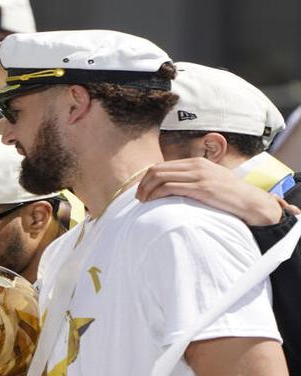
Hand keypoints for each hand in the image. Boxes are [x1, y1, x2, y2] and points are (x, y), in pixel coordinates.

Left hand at [136, 158, 283, 225]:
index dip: (147, 178)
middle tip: (138, 197)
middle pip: (157, 170)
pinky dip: (156, 193)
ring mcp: (199, 176)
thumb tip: (171, 187)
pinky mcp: (201, 188)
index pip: (162, 165)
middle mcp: (196, 165)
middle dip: (143, 183)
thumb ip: (193, 180)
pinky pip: (170, 187)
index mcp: (197, 162)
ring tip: (142, 201)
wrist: (249, 201)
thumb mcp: (210, 180)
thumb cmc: (228, 195)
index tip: (141, 191)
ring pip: (161, 177)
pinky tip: (152, 201)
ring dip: (147, 189)